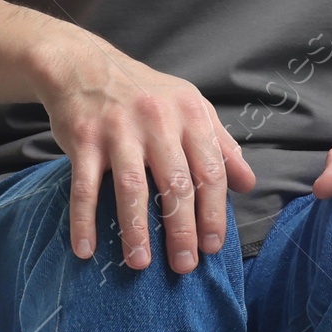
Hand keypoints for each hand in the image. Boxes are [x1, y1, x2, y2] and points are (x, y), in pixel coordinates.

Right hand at [32, 30, 256, 272]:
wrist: (83, 65)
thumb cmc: (144, 93)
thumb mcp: (190, 108)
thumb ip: (221, 145)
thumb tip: (249, 183)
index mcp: (189, 115)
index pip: (210, 172)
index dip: (214, 213)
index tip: (213, 246)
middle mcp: (157, 121)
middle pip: (176, 185)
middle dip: (182, 231)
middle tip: (184, 265)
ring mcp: (118, 130)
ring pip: (132, 188)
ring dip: (136, 230)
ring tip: (140, 263)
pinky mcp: (84, 139)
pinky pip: (84, 186)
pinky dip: (83, 220)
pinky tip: (86, 248)